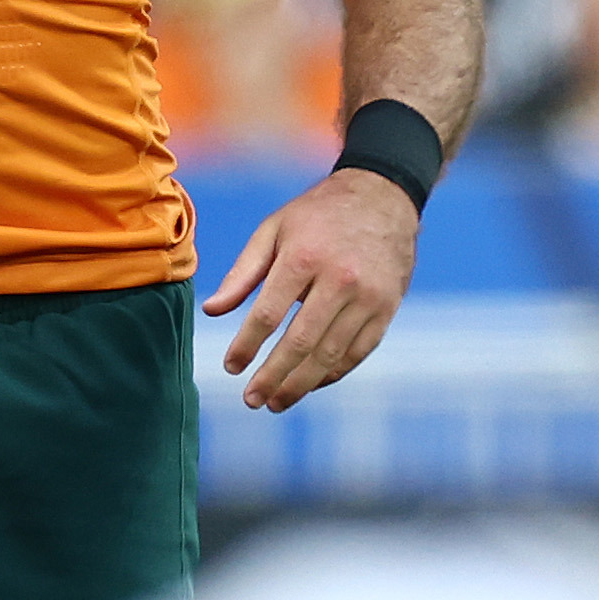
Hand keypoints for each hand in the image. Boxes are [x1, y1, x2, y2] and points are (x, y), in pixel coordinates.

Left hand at [200, 169, 420, 411]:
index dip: (247, 345)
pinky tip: (310, 384)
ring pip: (331, 355)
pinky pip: (357, 353)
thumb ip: (242, 273)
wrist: (383, 197)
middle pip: (301, 342)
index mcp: (304, 257)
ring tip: (276, 402)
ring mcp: (367, 298)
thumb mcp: (274, 230)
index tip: (230, 367)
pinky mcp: (387, 309)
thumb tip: (211, 312)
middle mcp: (339, 280)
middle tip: (251, 400)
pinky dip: (332, 374)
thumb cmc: (318, 215)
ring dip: (301, 384)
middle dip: (272, 377)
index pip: (269, 314)